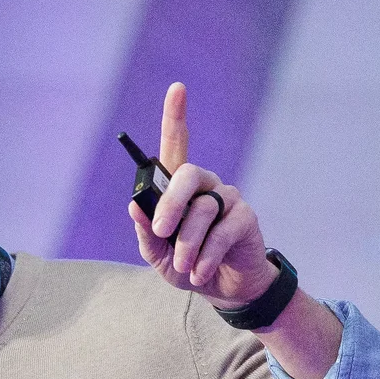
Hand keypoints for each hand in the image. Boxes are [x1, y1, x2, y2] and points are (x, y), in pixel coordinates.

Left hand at [127, 82, 277, 309]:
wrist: (223, 290)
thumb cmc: (186, 266)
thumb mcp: (157, 254)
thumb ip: (146, 232)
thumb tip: (134, 206)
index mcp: (179, 188)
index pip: (175, 145)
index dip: (176, 116)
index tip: (177, 88)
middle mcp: (204, 185)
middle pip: (187, 174)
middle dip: (170, 203)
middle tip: (161, 231)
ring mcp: (227, 198)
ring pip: (202, 210)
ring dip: (187, 244)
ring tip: (182, 267)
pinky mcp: (245, 217)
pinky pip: (222, 232)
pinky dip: (206, 256)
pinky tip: (199, 272)